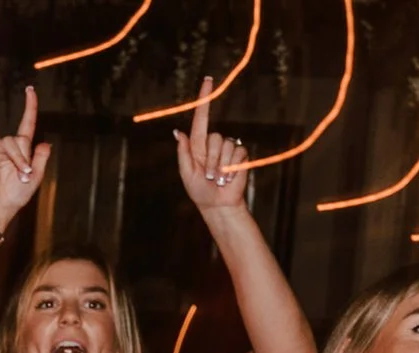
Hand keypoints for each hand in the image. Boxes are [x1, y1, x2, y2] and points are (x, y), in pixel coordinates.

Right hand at [0, 88, 50, 226]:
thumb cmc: (15, 196)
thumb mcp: (36, 177)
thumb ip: (41, 158)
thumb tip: (44, 142)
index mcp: (23, 151)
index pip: (27, 124)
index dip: (30, 107)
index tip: (30, 90)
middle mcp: (10, 147)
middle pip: (21, 139)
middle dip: (25, 158)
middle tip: (24, 175)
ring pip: (9, 143)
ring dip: (17, 159)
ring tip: (19, 175)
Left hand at [174, 83, 250, 213]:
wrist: (217, 205)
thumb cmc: (199, 191)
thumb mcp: (186, 173)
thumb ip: (183, 153)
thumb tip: (178, 132)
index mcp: (197, 144)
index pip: (201, 118)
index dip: (204, 99)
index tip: (208, 81)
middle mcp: (213, 143)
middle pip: (214, 137)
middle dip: (211, 159)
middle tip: (208, 176)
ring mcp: (228, 148)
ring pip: (225, 146)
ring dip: (220, 167)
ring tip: (217, 179)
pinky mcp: (241, 155)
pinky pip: (237, 153)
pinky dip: (231, 168)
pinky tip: (228, 178)